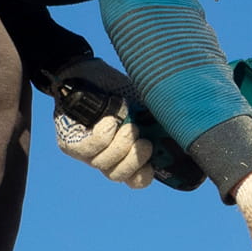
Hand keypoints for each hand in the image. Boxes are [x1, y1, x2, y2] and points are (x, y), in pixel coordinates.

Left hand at [49, 57, 153, 187]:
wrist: (89, 72)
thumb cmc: (119, 89)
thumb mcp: (145, 104)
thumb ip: (159, 121)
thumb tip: (180, 132)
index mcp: (127, 152)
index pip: (135, 178)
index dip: (143, 176)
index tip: (152, 164)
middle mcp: (107, 156)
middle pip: (119, 175)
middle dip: (134, 161)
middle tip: (143, 142)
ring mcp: (88, 152)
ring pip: (104, 165)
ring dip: (120, 146)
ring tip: (127, 125)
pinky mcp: (71, 144)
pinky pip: (89, 150)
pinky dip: (103, 137)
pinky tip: (109, 121)